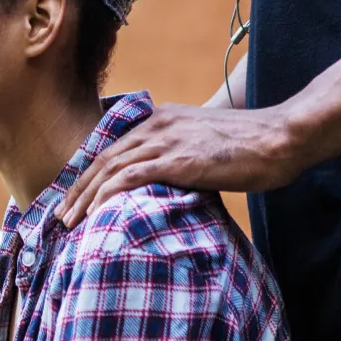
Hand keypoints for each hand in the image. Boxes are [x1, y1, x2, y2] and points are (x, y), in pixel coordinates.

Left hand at [54, 102, 302, 227]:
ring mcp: (166, 140)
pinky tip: (95, 213)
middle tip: (60, 216)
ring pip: (110, 167)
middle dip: (77, 188)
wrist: (281, 137)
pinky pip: (132, 176)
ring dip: (85, 196)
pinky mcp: (179, 159)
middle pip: (102, 157)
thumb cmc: (251, 147)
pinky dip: (108, 194)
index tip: (73, 198)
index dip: (88, 174)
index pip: (112, 147)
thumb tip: (167, 185)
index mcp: (160, 119)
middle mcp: (156, 124)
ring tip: (69, 221)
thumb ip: (181, 157)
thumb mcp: (205, 145)